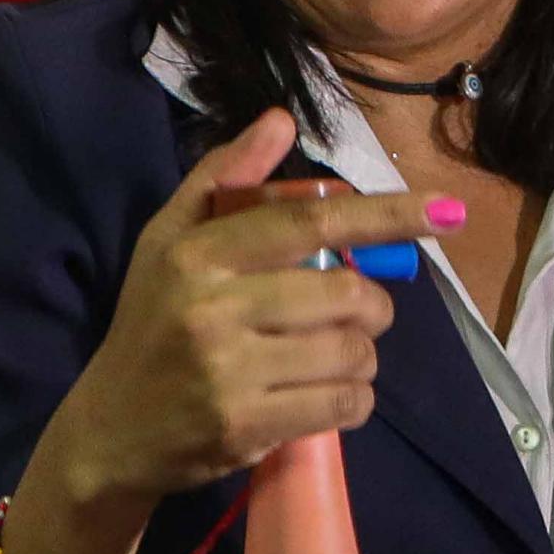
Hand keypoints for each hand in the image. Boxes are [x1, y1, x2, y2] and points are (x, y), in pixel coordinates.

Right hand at [27, 110, 441, 530]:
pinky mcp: (244, 426)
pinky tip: (330, 396)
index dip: (386, 215)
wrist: (109, 432)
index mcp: (198, 253)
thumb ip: (224, 179)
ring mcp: (228, 371)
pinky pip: (341, 405)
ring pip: (351, 353)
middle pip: (346, 294)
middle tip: (358, 316)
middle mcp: (212, 307)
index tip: (444, 211)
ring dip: (363, 358)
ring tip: (335, 360)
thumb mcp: (167, 243)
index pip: (311, 222)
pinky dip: (354, 401)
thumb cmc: (149, 326)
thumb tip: (280, 120)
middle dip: (373, 307)